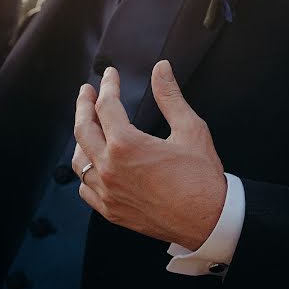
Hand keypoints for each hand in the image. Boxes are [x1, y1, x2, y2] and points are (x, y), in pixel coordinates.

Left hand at [72, 61, 226, 249]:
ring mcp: (107, 192)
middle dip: (84, 106)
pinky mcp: (111, 210)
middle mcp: (109, 168)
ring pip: (79, 160)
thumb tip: (161, 69)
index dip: (108, 86)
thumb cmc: (202, 176)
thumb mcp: (190, 129)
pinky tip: (95, 164)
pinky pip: (86, 188)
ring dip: (82, 138)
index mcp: (126, 145)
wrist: (208, 219)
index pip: (107, 106)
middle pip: (83, 129)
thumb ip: (170, 97)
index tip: (111, 75)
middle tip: (87, 92)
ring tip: (89, 126)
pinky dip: (87, 171)